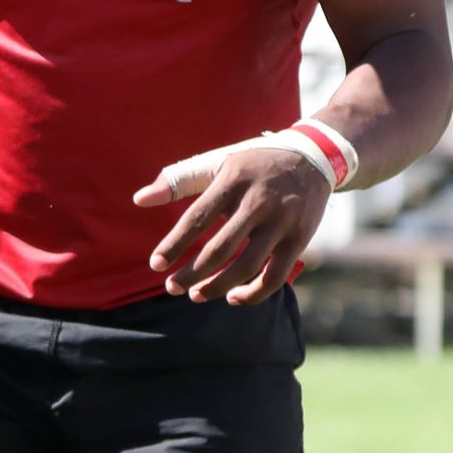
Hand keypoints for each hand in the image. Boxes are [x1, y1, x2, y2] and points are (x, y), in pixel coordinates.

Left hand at [134, 145, 329, 304]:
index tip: (155, 265)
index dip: (174, 245)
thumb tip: (139, 200)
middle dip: (191, 274)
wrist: (314, 155)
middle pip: (219, 249)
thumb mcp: (218, 162)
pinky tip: (232, 297)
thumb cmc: (253, 164)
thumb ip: (178, 181)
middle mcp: (258, 201)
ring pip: (246, 267)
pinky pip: (275, 276)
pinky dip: (252, 294)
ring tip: (195, 295)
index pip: (197, 218)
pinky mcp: (300, 238)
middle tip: (171, 287)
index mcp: (233, 181)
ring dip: (217, 287)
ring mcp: (282, 221)